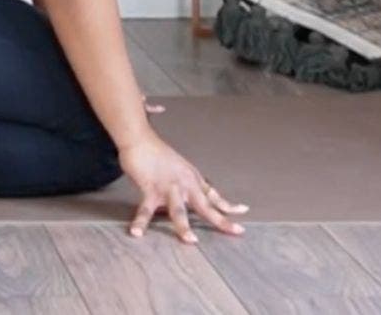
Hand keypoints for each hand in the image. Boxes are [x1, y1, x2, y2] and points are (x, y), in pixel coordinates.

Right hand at [119, 134, 247, 242]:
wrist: (140, 139)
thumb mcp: (179, 168)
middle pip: (205, 205)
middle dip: (220, 220)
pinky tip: (136, 232)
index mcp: (192, 179)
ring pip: (179, 210)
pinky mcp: (150, 189)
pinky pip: (145, 210)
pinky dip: (140, 222)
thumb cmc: (157, 153)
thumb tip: (189, 199)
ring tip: (191, 240)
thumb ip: (186, 184)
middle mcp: (184, 184)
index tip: (244, 211)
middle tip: (236, 231)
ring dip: (184, 227)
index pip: (213, 195)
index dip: (228, 205)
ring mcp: (168, 188)